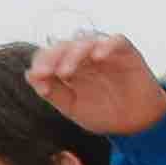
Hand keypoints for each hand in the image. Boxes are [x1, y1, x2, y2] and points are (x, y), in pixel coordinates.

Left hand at [26, 29, 165, 137]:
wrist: (135, 123)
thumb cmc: (103, 112)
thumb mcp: (73, 107)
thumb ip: (53, 92)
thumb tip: (30, 76)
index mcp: (69, 67)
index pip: (50, 56)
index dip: (41, 62)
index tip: (37, 77)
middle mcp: (85, 57)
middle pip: (65, 46)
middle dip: (53, 58)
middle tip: (46, 73)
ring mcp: (105, 53)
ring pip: (87, 42)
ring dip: (74, 54)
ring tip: (66, 71)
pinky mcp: (127, 53)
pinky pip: (117, 41)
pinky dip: (106, 45)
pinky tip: (97, 57)